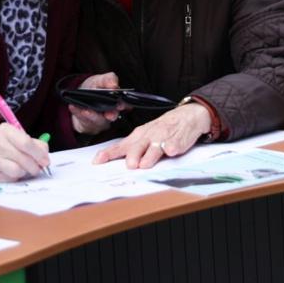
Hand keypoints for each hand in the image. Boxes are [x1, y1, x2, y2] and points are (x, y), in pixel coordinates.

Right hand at [0, 123, 50, 181]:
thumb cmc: (5, 141)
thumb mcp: (18, 135)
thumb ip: (35, 144)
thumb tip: (44, 157)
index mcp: (6, 130)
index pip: (26, 143)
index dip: (39, 154)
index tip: (45, 161)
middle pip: (23, 159)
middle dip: (35, 166)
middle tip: (37, 168)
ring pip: (16, 171)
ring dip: (24, 172)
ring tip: (25, 169)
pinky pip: (8, 179)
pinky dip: (15, 177)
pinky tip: (13, 171)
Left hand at [68, 72, 128, 134]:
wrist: (80, 96)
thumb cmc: (94, 88)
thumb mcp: (100, 80)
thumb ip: (108, 80)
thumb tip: (114, 85)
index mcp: (117, 102)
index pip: (124, 105)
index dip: (124, 106)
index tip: (121, 105)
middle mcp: (110, 113)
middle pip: (112, 116)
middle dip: (111, 115)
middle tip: (109, 115)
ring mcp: (99, 121)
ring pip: (98, 121)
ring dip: (92, 116)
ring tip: (86, 111)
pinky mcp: (88, 125)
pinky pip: (83, 121)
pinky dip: (78, 113)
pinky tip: (72, 106)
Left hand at [92, 102, 211, 168]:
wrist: (186, 116)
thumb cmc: (161, 129)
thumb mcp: (143, 136)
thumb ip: (130, 149)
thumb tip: (113, 162)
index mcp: (138, 136)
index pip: (120, 146)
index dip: (109, 153)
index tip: (97, 161)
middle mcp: (148, 137)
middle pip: (137, 147)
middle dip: (132, 155)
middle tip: (129, 166)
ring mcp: (163, 138)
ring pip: (154, 148)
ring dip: (149, 156)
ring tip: (144, 165)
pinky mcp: (177, 141)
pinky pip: (173, 145)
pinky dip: (172, 148)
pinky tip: (170, 152)